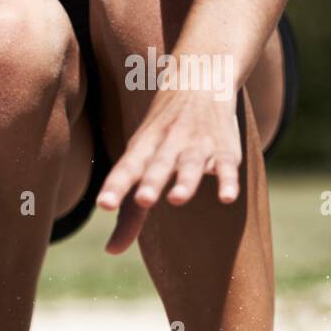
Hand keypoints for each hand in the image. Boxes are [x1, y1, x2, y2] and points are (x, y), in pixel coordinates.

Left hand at [96, 87, 242, 254]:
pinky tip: (227, 198)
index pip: (127, 168)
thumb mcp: (142, 162)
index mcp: (144, 148)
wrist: (200, 78)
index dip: (116, 186)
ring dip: (184, 180)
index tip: (104, 205)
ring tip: (176, 199)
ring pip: (190, 163)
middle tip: (142, 200)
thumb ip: (130, 212)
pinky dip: (227, 180)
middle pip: (158, 165)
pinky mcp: (223, 148)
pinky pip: (225, 165)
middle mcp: (168, 145)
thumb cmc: (163, 132)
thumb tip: (112, 252)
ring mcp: (196, 144)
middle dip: (151, 182)